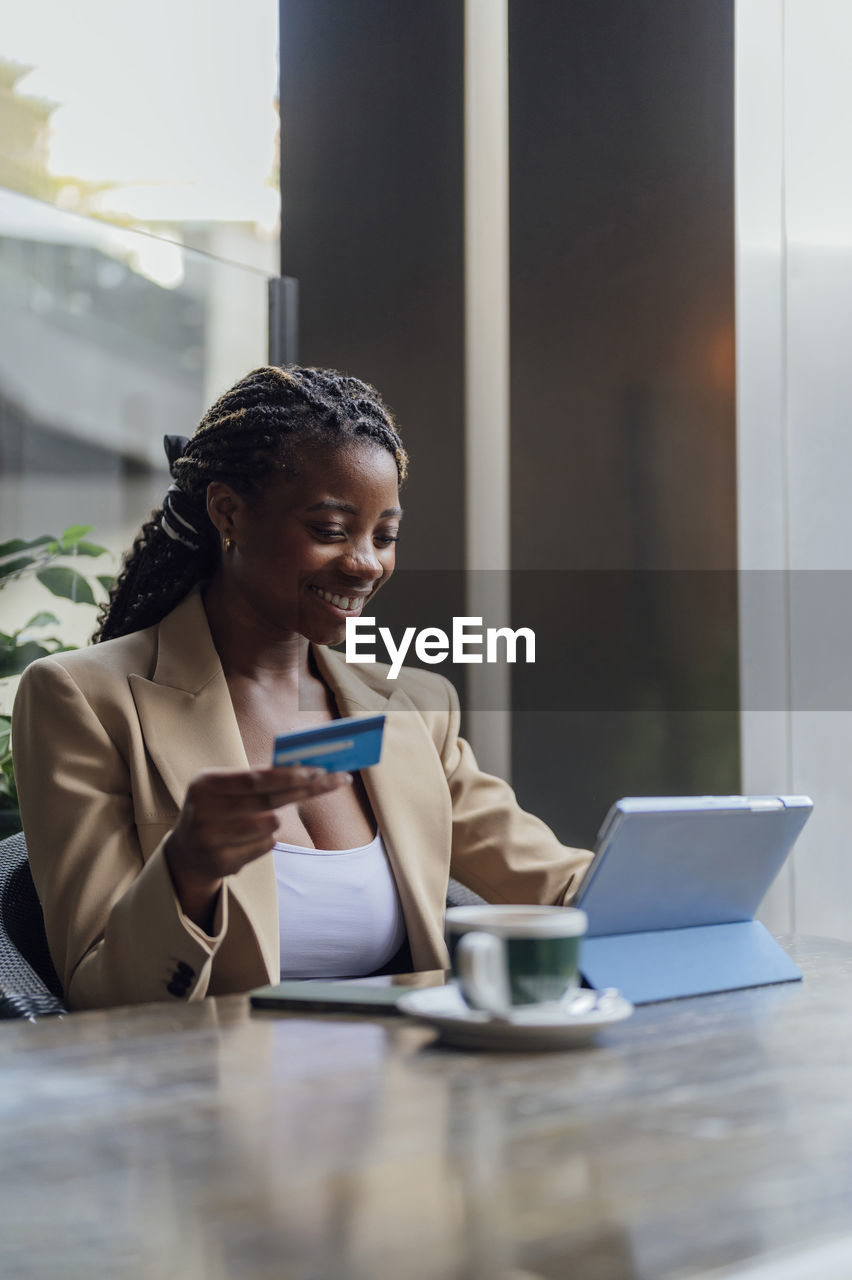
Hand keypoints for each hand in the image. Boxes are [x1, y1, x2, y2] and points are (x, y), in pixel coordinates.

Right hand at [164, 765, 350, 927]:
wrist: (187, 852)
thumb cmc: (217, 809)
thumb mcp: (225, 787)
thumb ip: (257, 778)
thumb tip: (306, 767)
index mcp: (205, 783)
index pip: (255, 778)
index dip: (289, 775)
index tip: (319, 770)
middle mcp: (203, 811)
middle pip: (269, 801)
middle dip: (306, 789)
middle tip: (336, 780)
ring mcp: (211, 840)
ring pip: (271, 825)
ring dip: (276, 820)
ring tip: (258, 820)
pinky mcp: (222, 863)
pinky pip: (266, 846)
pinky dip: (267, 840)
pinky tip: (247, 840)